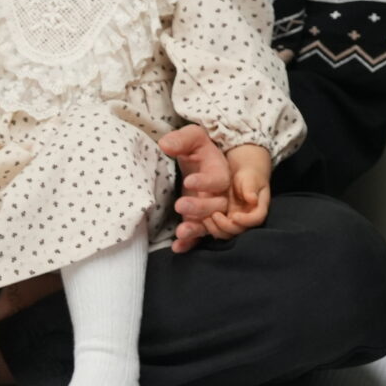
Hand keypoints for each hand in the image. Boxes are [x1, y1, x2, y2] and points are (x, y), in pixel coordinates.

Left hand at [162, 125, 233, 252]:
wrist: (199, 162)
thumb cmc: (197, 149)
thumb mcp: (192, 138)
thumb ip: (181, 139)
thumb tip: (165, 144)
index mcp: (220, 172)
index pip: (219, 179)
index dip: (206, 182)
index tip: (189, 180)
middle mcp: (220, 194)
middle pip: (217, 205)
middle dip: (200, 207)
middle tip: (180, 205)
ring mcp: (211, 210)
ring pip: (210, 223)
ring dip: (196, 228)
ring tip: (180, 232)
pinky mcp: (201, 221)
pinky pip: (200, 235)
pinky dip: (190, 243)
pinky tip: (177, 247)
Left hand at [199, 145, 272, 244]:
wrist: (240, 175)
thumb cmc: (248, 174)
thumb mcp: (250, 177)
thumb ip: (251, 188)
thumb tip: (253, 199)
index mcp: (258, 207)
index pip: (256, 219)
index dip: (246, 221)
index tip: (234, 216)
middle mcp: (247, 218)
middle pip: (240, 230)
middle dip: (226, 226)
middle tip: (215, 215)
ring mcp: (234, 221)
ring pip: (227, 233)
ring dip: (215, 229)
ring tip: (206, 217)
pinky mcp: (223, 221)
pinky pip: (216, 230)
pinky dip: (208, 229)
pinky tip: (201, 220)